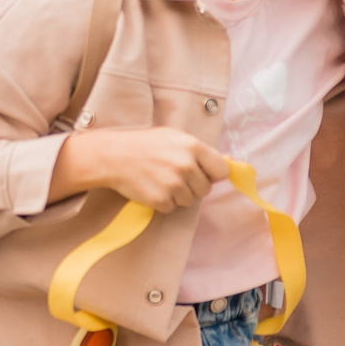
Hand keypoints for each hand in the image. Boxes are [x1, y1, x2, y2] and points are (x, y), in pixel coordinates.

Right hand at [50, 128, 233, 212]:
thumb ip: (202, 150)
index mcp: (193, 147)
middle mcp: (186, 166)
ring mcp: (173, 184)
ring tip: (161, 180)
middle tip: (174, 174)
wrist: (114, 156)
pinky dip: (164, 202)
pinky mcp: (161, 200)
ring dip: (178, 195)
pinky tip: (153, 188)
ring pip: (190, 201)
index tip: (202, 172)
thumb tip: (230, 161)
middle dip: (193, 185)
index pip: (221, 170)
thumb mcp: (175, 137)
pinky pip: (173, 208)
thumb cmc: (146, 144)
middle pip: (206, 189)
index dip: (212, 174)